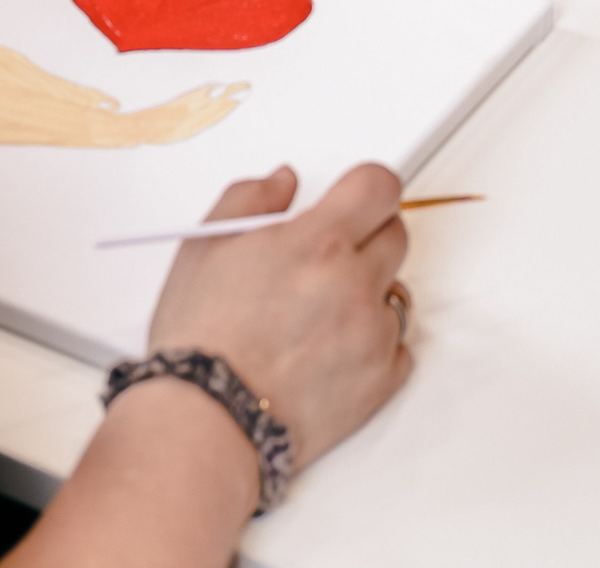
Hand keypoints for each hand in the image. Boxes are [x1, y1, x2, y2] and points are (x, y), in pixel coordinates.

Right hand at [148, 164, 412, 468]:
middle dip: (365, 237)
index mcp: (318, 242)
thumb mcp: (204, 246)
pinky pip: (398, 345)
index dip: (366, 188)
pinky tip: (328, 350)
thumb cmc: (201, 339)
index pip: (380, 186)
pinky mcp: (381, 379)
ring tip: (318, 313)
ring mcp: (373, 333)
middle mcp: (355, 283)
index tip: (355, 198)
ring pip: (396, 292)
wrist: (207, 418)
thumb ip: (249, 198)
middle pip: (395, 234)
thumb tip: (282, 182)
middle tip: (324, 258)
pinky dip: (372, 343)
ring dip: (368, 292)